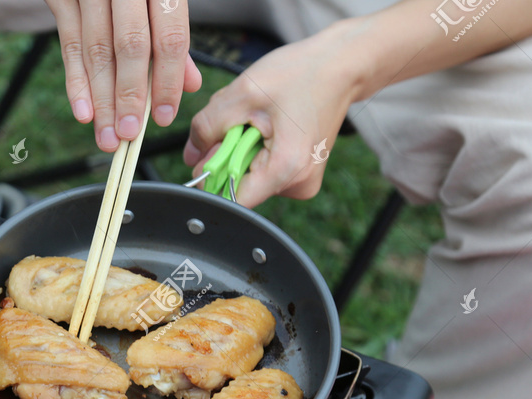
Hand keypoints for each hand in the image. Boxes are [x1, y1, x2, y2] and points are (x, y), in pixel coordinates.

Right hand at [44, 0, 202, 151]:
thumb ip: (172, 33)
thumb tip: (189, 84)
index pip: (169, 38)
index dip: (167, 81)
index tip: (164, 117)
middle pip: (129, 47)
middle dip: (130, 98)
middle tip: (129, 136)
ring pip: (96, 50)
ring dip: (101, 100)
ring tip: (108, 137)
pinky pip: (68, 42)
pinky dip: (75, 81)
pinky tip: (84, 111)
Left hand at [183, 23, 365, 206]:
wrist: (340, 66)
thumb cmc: (300, 73)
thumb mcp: (242, 93)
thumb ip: (208, 128)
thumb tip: (191, 159)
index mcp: (286, 168)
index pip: (232, 199)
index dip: (211, 178)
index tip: (209, 151)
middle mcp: (298, 184)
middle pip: (239, 187)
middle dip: (227, 154)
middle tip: (240, 121)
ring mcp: (302, 183)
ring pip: (249, 177)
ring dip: (240, 149)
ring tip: (258, 119)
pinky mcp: (300, 176)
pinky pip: (263, 171)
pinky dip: (254, 149)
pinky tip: (266, 126)